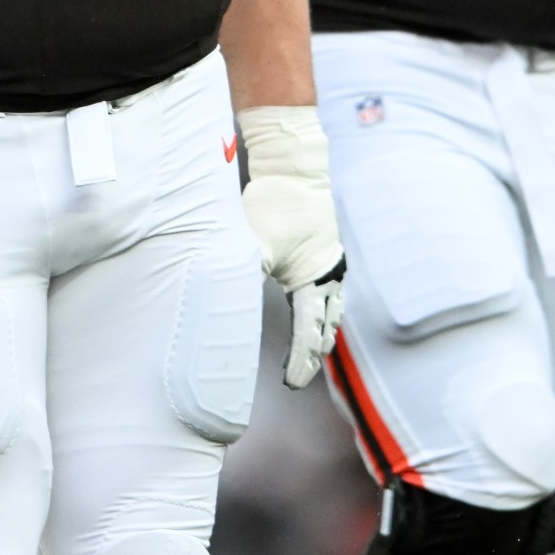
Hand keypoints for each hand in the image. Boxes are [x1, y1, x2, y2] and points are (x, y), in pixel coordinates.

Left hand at [237, 107, 345, 388]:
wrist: (295, 170)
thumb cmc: (275, 205)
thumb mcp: (256, 243)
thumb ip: (245, 272)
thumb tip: (222, 303)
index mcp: (314, 279)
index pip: (308, 332)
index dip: (301, 361)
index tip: (292, 384)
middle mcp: (328, 275)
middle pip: (326, 328)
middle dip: (313, 355)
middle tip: (298, 377)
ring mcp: (330, 264)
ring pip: (332, 312)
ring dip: (321, 335)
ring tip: (310, 355)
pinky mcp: (325, 252)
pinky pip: (330, 293)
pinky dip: (323, 312)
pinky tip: (313, 317)